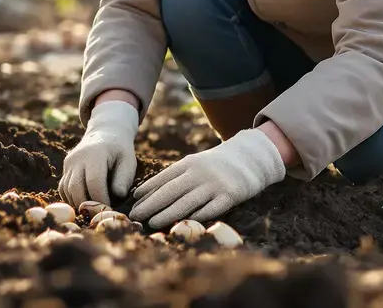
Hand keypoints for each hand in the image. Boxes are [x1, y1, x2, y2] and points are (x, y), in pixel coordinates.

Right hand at [58, 100, 138, 204]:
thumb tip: (117, 195)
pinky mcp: (65, 167)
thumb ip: (124, 178)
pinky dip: (71, 199)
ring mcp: (69, 162)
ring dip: (79, 203)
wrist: (105, 132)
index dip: (102, 200)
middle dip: (88, 205)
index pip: (94, 182)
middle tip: (100, 214)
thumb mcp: (128, 161)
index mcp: (96, 154)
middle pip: (76, 188)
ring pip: (67, 190)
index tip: (110, 210)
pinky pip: (63, 188)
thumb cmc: (120, 150)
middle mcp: (78, 157)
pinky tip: (84, 202)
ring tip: (93, 209)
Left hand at [129, 126, 285, 229]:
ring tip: (152, 222)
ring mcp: (215, 184)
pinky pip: (211, 209)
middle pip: (171, 191)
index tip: (133, 200)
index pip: (164, 177)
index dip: (148, 189)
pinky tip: (183, 224)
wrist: (250, 158)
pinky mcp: (230, 195)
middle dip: (151, 204)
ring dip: (168, 213)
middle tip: (135, 215)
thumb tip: (145, 193)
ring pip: (188, 201)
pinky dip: (197, 217)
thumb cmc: (215, 166)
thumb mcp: (194, 164)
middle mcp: (199, 173)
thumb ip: (174, 177)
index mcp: (188, 164)